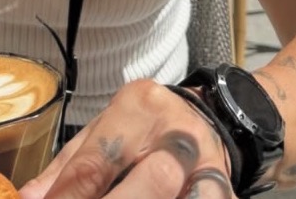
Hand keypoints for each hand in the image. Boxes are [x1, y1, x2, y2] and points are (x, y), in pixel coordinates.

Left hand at [20, 81, 232, 198]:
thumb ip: (69, 164)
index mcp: (140, 106)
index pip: (99, 161)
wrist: (209, 118)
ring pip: (181, 197)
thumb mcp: (105, 128)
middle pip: (151, 181)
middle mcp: (178, 132)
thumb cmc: (144, 127)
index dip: (69, 197)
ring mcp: (209, 165)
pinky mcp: (227, 192)